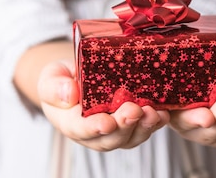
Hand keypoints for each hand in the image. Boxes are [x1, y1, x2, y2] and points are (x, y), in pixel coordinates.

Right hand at [38, 60, 169, 150]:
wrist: (76, 78)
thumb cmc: (62, 79)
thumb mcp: (51, 77)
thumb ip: (54, 87)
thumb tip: (69, 93)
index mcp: (70, 122)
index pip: (81, 129)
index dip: (94, 128)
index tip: (106, 123)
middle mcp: (94, 133)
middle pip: (110, 138)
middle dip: (124, 127)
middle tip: (134, 111)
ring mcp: (115, 130)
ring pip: (130, 137)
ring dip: (143, 127)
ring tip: (152, 113)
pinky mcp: (132, 124)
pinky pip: (144, 128)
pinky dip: (155, 123)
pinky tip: (164, 112)